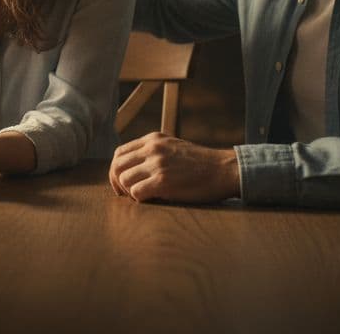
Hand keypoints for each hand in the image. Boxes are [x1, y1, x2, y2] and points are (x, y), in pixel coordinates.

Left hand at [109, 133, 239, 202]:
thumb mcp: (173, 147)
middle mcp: (152, 149)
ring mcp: (157, 164)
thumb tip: (132, 168)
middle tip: (126, 194)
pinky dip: (139, 199)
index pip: (120, 153)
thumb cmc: (200, 164)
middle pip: (117, 166)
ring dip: (129, 192)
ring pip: (123, 179)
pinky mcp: (163, 181)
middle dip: (117, 182)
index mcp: (153, 139)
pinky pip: (136, 192)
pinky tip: (151, 200)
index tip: (122, 183)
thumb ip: (153, 152)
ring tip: (142, 196)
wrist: (223, 170)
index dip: (116, 170)